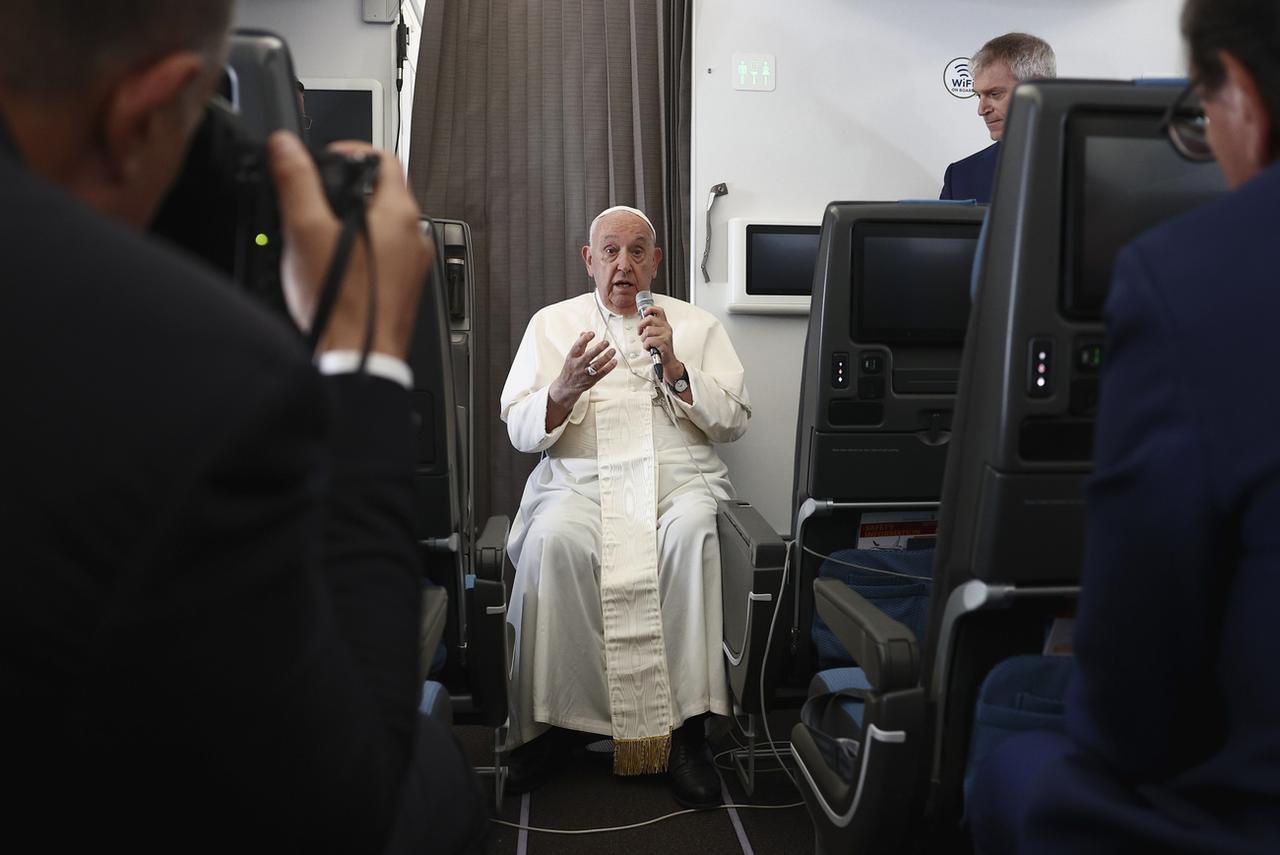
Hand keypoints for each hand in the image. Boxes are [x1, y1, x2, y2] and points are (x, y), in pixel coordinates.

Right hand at [269, 132, 432, 359]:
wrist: (358, 359)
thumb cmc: (341, 304)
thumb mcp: (307, 231)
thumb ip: (296, 182)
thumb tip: (286, 147)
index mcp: (400, 215)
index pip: (384, 159)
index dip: (352, 151)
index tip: (327, 158)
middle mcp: (415, 238)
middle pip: (384, 194)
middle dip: (348, 189)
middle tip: (317, 197)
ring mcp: (414, 266)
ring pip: (384, 228)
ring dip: (355, 222)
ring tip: (322, 233)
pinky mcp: (404, 290)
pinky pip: (386, 258)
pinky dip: (363, 252)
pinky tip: (336, 266)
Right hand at [546, 331, 616, 430]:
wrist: (566, 387)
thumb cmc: (571, 369)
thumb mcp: (572, 357)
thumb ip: (580, 345)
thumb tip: (584, 333)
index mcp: (571, 357)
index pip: (577, 347)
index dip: (584, 339)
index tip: (592, 333)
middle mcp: (577, 365)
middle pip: (588, 356)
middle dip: (598, 348)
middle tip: (606, 342)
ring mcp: (584, 373)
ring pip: (596, 365)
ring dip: (606, 357)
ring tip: (613, 350)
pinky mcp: (591, 380)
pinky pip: (602, 373)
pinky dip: (609, 367)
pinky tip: (614, 361)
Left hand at [638, 305, 681, 378]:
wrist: (668, 361)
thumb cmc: (660, 348)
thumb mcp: (657, 335)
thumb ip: (651, 327)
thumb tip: (642, 323)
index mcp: (664, 324)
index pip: (659, 311)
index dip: (650, 309)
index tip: (644, 313)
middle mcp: (666, 328)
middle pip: (649, 319)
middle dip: (641, 326)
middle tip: (640, 333)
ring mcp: (666, 335)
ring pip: (647, 331)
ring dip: (644, 339)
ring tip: (647, 344)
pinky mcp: (664, 343)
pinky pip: (649, 341)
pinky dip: (646, 346)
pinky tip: (649, 348)